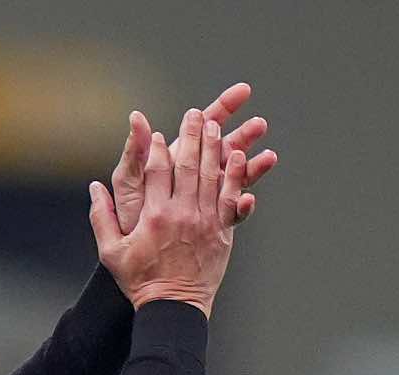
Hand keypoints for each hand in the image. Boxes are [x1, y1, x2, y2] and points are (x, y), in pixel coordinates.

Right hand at [89, 109, 246, 317]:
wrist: (173, 308)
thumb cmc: (139, 281)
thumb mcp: (111, 252)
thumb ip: (101, 217)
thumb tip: (94, 187)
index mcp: (153, 216)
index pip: (156, 171)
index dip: (157, 147)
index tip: (158, 131)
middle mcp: (181, 214)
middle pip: (188, 165)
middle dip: (192, 136)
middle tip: (195, 113)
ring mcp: (205, 222)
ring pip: (213, 176)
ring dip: (214, 148)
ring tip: (216, 126)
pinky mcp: (222, 232)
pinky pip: (231, 198)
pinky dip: (235, 176)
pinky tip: (237, 158)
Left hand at [111, 83, 276, 233]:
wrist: (139, 260)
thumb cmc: (128, 218)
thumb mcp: (128, 181)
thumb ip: (135, 151)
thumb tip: (136, 117)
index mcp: (178, 159)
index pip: (203, 127)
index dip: (224, 107)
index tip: (243, 91)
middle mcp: (196, 176)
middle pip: (225, 149)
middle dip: (245, 134)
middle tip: (261, 123)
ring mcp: (208, 198)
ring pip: (236, 178)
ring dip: (253, 167)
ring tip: (270, 158)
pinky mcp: (214, 222)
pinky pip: (233, 211)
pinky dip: (243, 205)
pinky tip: (249, 200)